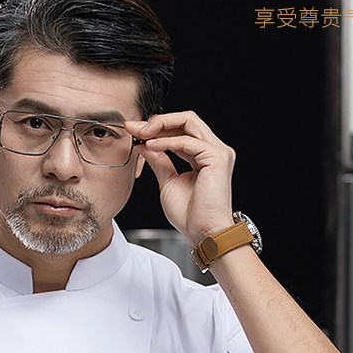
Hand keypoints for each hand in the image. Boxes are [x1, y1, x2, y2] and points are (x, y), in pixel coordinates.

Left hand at [125, 111, 235, 245]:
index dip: (157, 127)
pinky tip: (152, 146)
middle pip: (186, 119)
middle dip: (157, 121)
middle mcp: (214, 150)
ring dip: (161, 125)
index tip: (134, 130)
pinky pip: (187, 141)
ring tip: (141, 134)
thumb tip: (145, 145)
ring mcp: (218, 152)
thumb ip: (160, 162)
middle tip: (134, 127)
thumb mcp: (168, 183)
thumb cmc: (191, 216)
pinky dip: (167, 142)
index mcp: (204, 155)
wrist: (204, 233)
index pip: (181, 129)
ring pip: (188, 121)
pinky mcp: (217, 158)